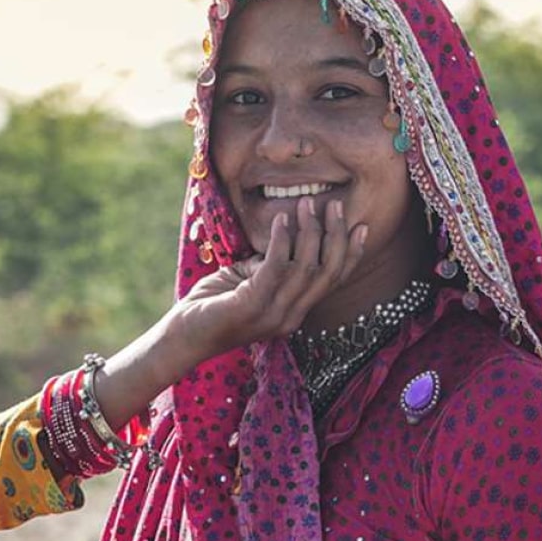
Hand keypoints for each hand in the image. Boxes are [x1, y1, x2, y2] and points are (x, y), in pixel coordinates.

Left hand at [174, 197, 365, 356]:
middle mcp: (289, 317)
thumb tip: (286, 237)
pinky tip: (280, 218)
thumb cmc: (211, 306)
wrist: (181, 337)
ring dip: (309, 231)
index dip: (350, 254)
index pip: (333, 283)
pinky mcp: (251, 306)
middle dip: (335, 236)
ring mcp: (272, 315)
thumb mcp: (248, 282)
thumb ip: (270, 266)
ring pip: (307, 267)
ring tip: (307, 203)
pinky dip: (282, 239)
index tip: (360, 226)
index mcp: (293, 313)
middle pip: (328, 273)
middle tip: (334, 205)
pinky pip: (276, 267)